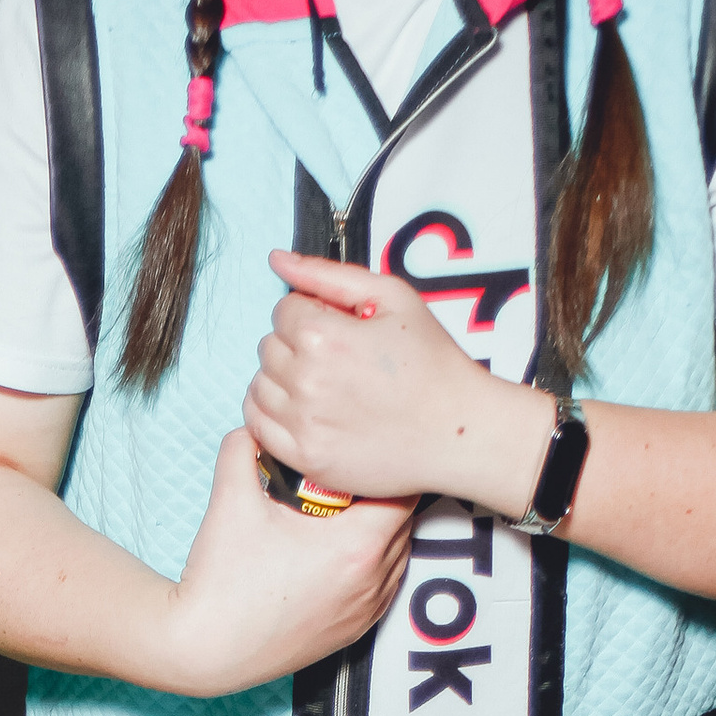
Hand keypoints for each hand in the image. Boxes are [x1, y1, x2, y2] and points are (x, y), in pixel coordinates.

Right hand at [167, 428, 412, 696]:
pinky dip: (371, 564)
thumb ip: (244, 448)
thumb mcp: (231, 497)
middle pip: (405, 521)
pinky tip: (336, 552)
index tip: (364, 456)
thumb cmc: (222, 580)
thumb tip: (255, 428)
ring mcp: (367, 611)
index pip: (402, 491)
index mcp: (357, 546)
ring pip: (399, 555)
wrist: (205, 648)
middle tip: (349, 479)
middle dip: (381, 496)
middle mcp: (373, 581)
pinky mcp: (355, 632)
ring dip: (380, 530)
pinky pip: (383, 586)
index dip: (384, 467)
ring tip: (343, 513)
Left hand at [245, 253, 550, 514]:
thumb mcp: (393, 298)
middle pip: (268, 346)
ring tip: (323, 384)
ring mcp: (302, 424)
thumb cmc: (431, 362)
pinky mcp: (305, 457)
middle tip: (337, 358)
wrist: (457, 430)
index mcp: (324, 337)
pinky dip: (271, 413)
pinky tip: (304, 410)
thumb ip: (328, 275)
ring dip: (281, 379)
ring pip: (259, 385)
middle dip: (295, 344)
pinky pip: (258, 425)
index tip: (339, 329)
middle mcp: (305, 381)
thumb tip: (276, 259)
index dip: (310, 313)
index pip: (283, 310)